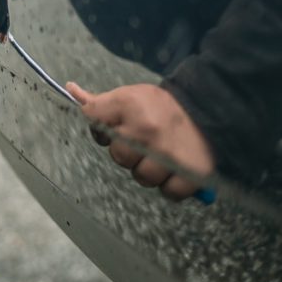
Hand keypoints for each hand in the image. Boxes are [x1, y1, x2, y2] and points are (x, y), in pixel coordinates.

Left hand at [66, 82, 213, 200]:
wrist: (210, 107)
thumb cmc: (163, 105)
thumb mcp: (131, 95)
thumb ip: (101, 101)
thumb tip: (71, 88)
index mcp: (130, 106)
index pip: (94, 120)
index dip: (103, 128)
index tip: (118, 126)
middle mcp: (147, 132)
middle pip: (119, 157)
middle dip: (129, 152)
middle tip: (147, 141)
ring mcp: (169, 156)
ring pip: (142, 178)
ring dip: (150, 170)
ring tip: (162, 155)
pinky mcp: (190, 174)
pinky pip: (169, 192)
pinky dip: (172, 185)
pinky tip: (176, 169)